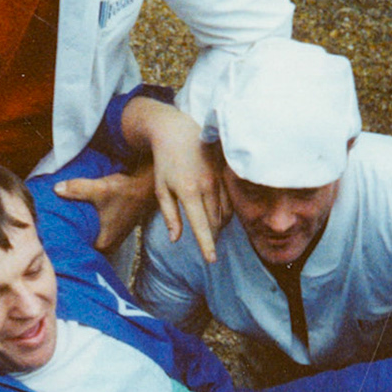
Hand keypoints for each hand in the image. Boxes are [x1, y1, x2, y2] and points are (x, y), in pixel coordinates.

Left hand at [54, 165, 157, 253]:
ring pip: (89, 242)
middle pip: (83, 248)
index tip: (49, 238)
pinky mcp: (113, 233)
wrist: (143, 187)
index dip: (63, 245)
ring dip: (79, 235)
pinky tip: (77, 223)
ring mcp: (112, 241)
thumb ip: (77, 189)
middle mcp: (108, 247)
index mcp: (103, 244)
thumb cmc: (124, 192)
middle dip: (69, 240)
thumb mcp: (99, 189)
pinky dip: (87, 231)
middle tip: (50, 231)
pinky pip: (94, 236)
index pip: (78, 252)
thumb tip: (56, 189)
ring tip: (60, 227)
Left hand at [120, 96, 229, 262]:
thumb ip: (170, 216)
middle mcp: (207, 186)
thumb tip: (176, 240)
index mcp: (188, 192)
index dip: (207, 244)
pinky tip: (218, 217)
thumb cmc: (166, 163)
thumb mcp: (161, 189)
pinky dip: (225, 213)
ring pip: (225, 213)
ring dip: (219, 227)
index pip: (201, 225)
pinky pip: (230, 201)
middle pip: (215, 222)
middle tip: (208, 247)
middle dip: (212, 237)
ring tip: (211, 232)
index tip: (211, 260)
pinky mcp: (225, 175)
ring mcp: (219, 179)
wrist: (179, 131)